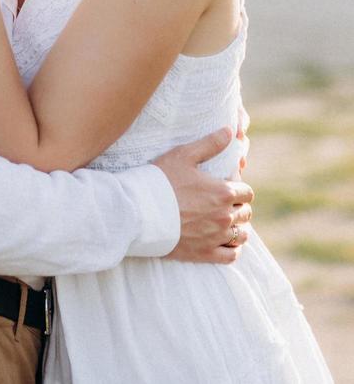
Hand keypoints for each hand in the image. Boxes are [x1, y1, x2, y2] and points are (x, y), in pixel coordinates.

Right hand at [154, 128, 253, 263]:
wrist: (140, 212)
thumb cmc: (161, 180)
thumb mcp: (184, 155)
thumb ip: (209, 144)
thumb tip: (229, 131)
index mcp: (222, 192)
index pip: (247, 192)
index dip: (239, 188)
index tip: (227, 186)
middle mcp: (224, 216)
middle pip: (245, 213)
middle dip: (238, 206)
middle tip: (223, 203)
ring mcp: (216, 237)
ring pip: (242, 235)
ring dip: (238, 227)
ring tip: (226, 222)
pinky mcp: (205, 253)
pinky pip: (231, 256)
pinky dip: (232, 249)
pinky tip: (225, 242)